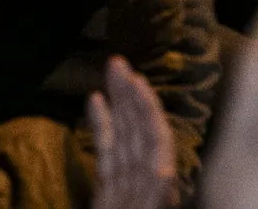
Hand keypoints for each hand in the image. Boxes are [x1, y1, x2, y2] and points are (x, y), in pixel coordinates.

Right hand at [89, 55, 177, 208]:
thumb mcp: (152, 206)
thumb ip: (157, 190)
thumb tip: (163, 171)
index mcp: (161, 183)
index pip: (156, 137)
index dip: (147, 108)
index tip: (136, 82)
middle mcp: (148, 176)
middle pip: (139, 129)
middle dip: (130, 95)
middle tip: (118, 62)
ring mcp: (128, 182)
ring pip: (123, 135)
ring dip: (118, 101)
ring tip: (111, 70)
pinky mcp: (110, 189)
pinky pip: (107, 153)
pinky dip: (102, 126)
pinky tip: (95, 99)